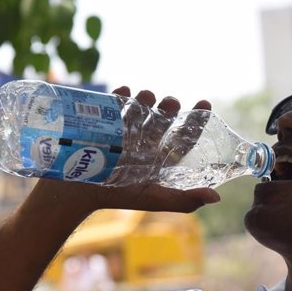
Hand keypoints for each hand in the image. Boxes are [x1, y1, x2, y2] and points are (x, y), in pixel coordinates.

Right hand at [28, 87, 220, 216]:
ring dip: (145, 99)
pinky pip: (112, 103)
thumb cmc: (116, 197)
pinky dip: (119, 95)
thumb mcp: (153, 198)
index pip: (182, 138)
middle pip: (161, 119)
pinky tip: (124, 91)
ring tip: (147, 95)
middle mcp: (143, 142)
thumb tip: (216, 197)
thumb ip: (184, 199)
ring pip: (139, 108)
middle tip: (170, 102)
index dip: (196, 121)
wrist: (75, 194)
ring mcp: (122, 131)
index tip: (205, 103)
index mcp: (158, 158)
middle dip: (168, 107)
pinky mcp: (102, 123)